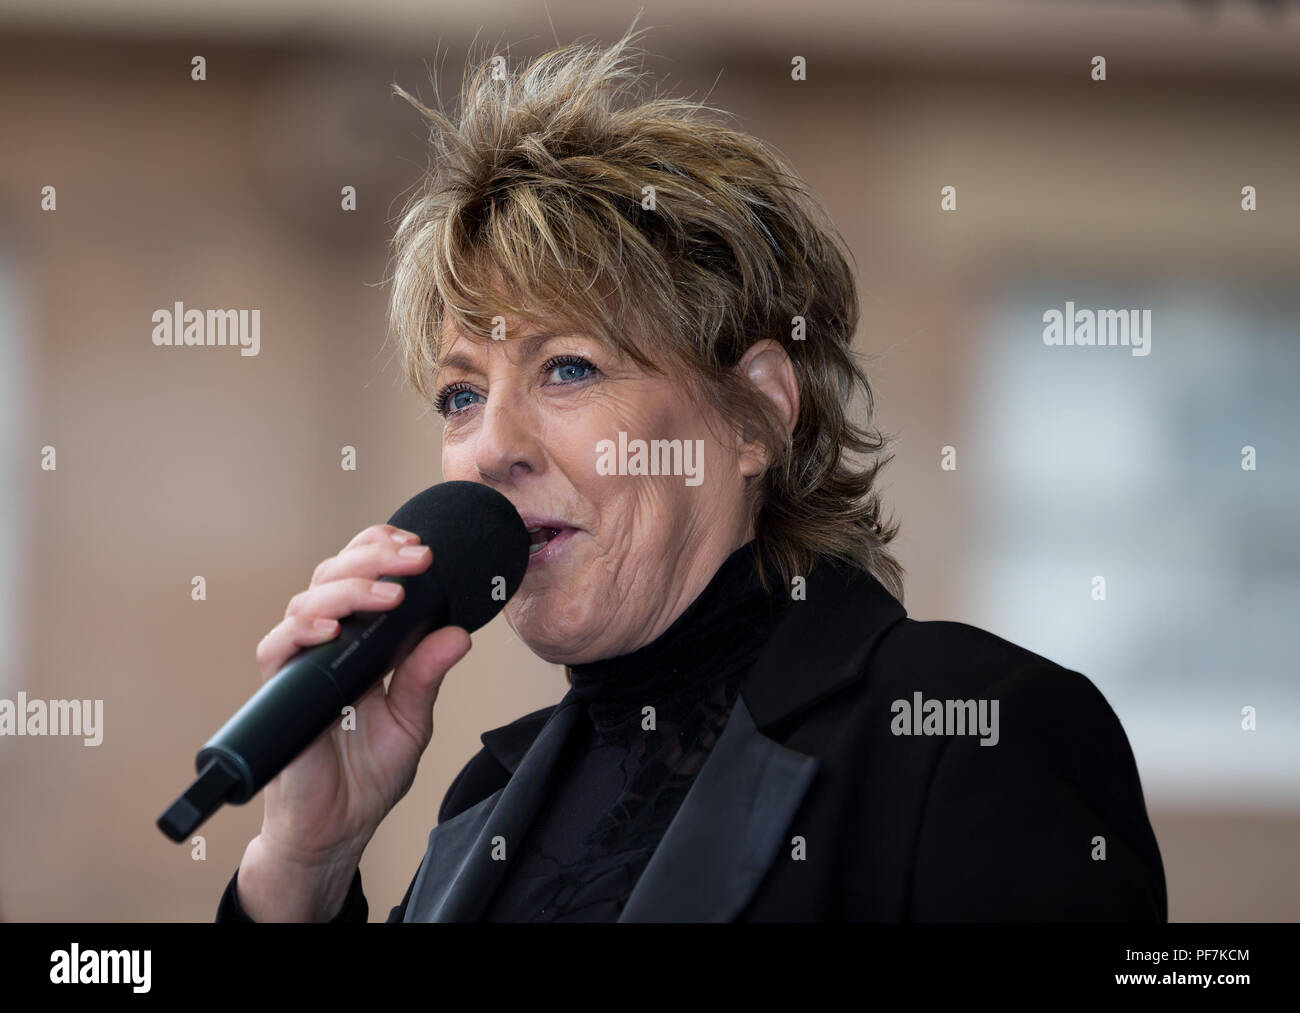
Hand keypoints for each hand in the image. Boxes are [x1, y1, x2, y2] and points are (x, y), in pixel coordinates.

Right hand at [235, 524, 471, 920]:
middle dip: (375, 558)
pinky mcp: (278, 690)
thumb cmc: (366, 776)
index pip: (363, 576)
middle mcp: (326, 645)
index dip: (384, 551)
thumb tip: (457, 634)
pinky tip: (333, 627)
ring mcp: (300, 664)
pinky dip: (303, 629)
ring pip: (308, 600)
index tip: (421, 548)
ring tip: (390, 594)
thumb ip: (426, 676)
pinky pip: (278, 647)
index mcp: (360, 643)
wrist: (334, 829)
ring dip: (350, 588)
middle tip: (416, 559)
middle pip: (334, 575)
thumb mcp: (412, 721)